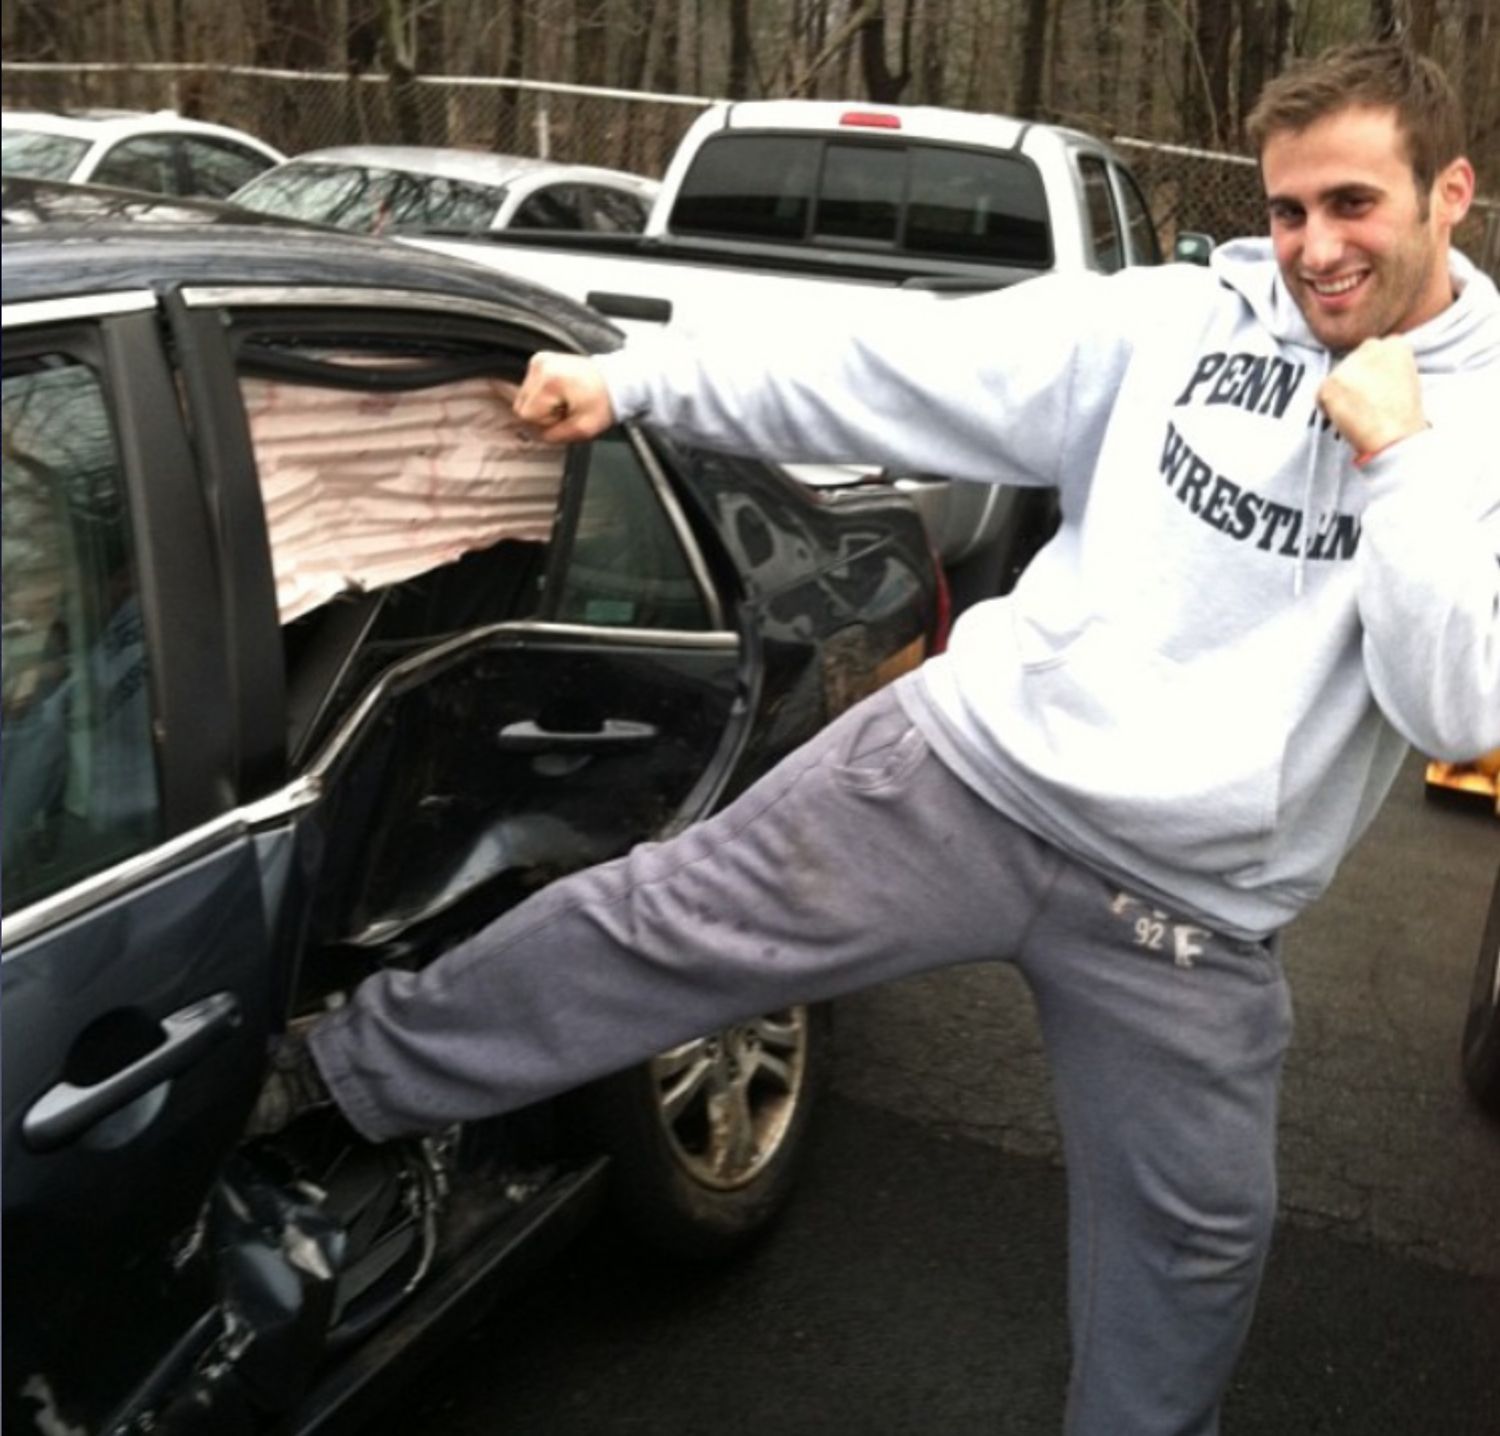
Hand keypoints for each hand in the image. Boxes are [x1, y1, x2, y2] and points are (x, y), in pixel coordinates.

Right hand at [512, 351, 615, 442]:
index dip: (544, 423)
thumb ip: (554, 436)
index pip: (526, 415)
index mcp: (550, 382)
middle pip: (521, 406)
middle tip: (565, 411)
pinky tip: (560, 393)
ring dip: (542, 405)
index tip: (564, 417)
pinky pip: (530, 387)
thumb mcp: (582, 429)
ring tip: (564, 401)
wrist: (615, 381)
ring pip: (524, 398)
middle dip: (542, 414)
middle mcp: (540, 366)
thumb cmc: (603, 402)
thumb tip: (534, 435)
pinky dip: (543, 395)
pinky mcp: (540, 360)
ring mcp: (539, 361)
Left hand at [1317, 338, 1425, 462]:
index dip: (1372, 370)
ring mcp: (1347, 364)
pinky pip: (1322, 395)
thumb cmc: (1403, 416)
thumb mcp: (1408, 378)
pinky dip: (1328, 408)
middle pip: (1353, 361)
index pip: (1375, 350)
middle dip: (1355, 379)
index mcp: (1395, 345)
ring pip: (1338, 378)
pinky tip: (1347, 417)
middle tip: (1365, 401)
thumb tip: (1373, 372)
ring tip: (1359, 412)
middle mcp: (1370, 347)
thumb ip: (1388, 367)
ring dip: (1342, 393)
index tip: (1375, 385)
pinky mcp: (1329, 382)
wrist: (1393, 435)